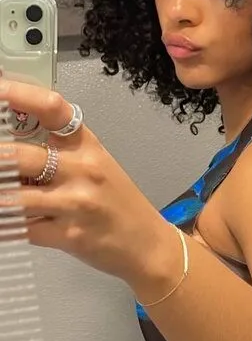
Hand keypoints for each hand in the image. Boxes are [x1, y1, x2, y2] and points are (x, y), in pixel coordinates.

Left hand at [0, 80, 178, 288]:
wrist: (148, 244)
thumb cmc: (118, 203)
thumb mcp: (95, 164)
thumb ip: (57, 149)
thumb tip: (9, 140)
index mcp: (86, 145)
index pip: (51, 108)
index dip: (18, 95)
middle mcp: (82, 169)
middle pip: (19, 156)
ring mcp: (75, 203)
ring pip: (15, 196)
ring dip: (0, 196)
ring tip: (0, 193)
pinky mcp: (69, 235)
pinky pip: (23, 228)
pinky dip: (7, 225)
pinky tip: (5, 222)